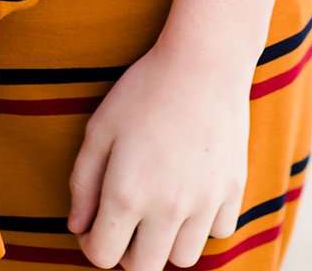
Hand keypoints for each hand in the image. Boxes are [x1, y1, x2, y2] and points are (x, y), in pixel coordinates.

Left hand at [66, 37, 249, 269]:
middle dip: (129, 252)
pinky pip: (218, 232)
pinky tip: (193, 192)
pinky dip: (204, 223)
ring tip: (160, 207)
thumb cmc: (144, 90)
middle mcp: (167, 209)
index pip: (104, 256)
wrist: (203, 61)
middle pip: (145, 268)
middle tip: (127, 221)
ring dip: (167, 242)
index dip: (93, 245)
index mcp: (127, 194)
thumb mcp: (99, 128)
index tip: (95, 226)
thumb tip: (77, 226)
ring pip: (183, 257)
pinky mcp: (233, 191)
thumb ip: (83, 183)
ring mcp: (205, 203)